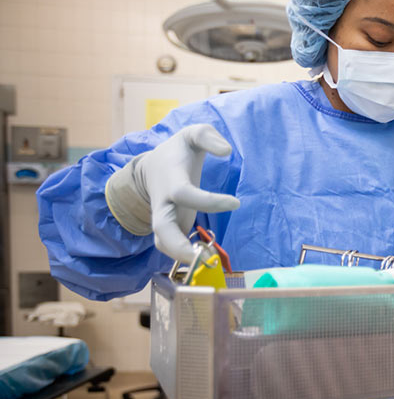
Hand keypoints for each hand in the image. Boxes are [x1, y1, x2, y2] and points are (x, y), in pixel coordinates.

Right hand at [106, 124, 239, 261]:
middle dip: (178, 247)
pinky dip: (186, 258)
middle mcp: (164, 203)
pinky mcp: (170, 228)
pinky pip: (172, 247)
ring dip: (182, 258)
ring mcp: (164, 218)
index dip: (209, 201)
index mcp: (171, 180)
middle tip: (203, 259)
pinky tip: (208, 262)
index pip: (186, 194)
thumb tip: (227, 151)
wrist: (153, 167)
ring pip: (164, 244)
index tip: (235, 203)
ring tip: (210, 264)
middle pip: (161, 230)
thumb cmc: (178, 150)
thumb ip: (208, 137)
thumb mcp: (191, 134)